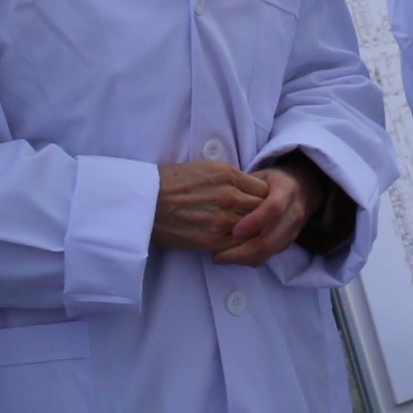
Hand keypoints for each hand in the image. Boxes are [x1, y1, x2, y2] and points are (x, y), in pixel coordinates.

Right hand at [149, 159, 267, 253]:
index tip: (259, 205)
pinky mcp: (214, 240)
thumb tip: (250, 190)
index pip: (265, 189)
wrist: (146, 202)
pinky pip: (240, 245)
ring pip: (255, 229)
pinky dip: (242, 245)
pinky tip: (237, 243)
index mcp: (228, 175)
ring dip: (254, 232)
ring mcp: (223, 219)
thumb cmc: (171, 183)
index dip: (264, 199)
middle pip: (264, 210)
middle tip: (259, 222)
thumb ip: (232, 178)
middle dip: (263, 216)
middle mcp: (230, 196)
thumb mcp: (205, 168)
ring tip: (249, 234)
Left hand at [214, 164, 311, 267]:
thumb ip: (244, 187)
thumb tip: (218, 199)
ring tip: (220, 258)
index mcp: (287, 190)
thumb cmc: (274, 181)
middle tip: (218, 256)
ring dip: (244, 259)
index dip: (255, 222)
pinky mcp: (289, 242)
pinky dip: (250, 259)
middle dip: (244, 251)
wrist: (304, 188)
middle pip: (271, 240)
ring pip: (270, 252)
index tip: (234, 231)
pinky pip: (269, 255)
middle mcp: (294, 212)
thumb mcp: (261, 176)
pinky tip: (233, 256)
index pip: (274, 209)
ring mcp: (293, 230)